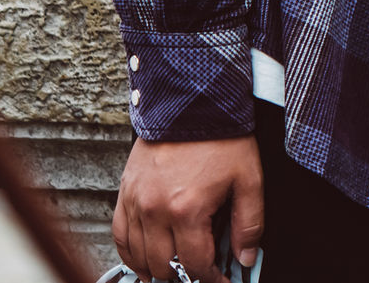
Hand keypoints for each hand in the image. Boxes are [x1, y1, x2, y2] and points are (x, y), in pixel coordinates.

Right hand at [114, 135, 262, 282]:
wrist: (193, 103)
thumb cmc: (222, 138)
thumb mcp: (249, 179)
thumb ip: (249, 223)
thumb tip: (247, 257)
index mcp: (187, 210)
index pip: (196, 264)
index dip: (211, 279)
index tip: (221, 280)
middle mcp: (155, 211)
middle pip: (163, 267)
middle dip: (184, 278)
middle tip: (199, 275)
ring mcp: (136, 203)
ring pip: (138, 257)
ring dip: (156, 271)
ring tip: (174, 273)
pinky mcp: (125, 193)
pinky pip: (119, 236)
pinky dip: (130, 254)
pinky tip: (143, 261)